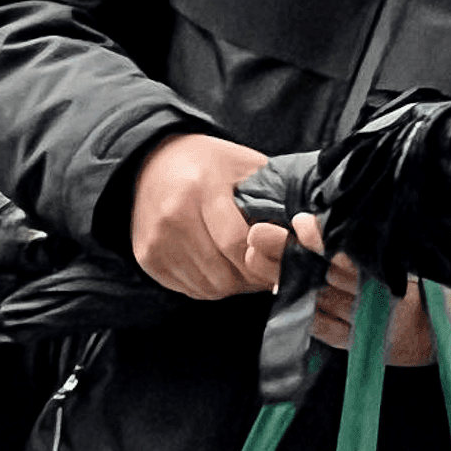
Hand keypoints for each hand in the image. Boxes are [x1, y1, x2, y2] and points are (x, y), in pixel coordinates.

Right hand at [131, 133, 287, 297]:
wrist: (152, 161)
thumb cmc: (207, 162)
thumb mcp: (243, 164)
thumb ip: (272, 194)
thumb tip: (303, 231)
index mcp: (201, 189)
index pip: (236, 243)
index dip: (263, 260)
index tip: (281, 262)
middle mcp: (174, 217)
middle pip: (222, 272)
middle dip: (251, 278)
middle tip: (268, 270)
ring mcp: (156, 241)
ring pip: (207, 287)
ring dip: (233, 285)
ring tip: (246, 268)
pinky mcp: (146, 258)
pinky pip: (189, 289)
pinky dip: (210, 285)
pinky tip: (221, 267)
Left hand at [249, 212, 450, 365]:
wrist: (443, 331)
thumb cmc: (427, 280)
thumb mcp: (413, 251)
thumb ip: (377, 235)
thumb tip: (339, 209)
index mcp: (391, 275)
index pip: (349, 255)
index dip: (322, 239)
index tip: (301, 221)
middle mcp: (375, 301)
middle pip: (323, 274)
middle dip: (288, 252)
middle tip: (259, 232)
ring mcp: (362, 325)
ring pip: (315, 299)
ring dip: (283, 277)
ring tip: (256, 255)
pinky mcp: (354, 343)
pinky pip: (320, 326)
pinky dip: (297, 307)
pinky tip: (277, 288)